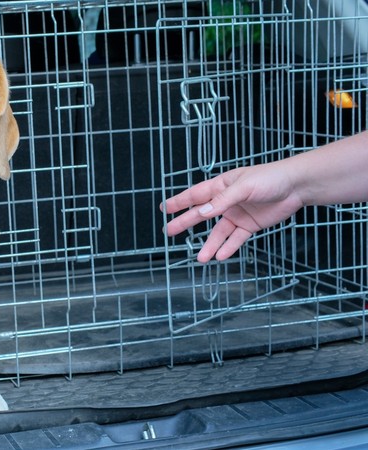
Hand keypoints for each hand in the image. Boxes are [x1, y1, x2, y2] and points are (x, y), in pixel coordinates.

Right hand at [161, 163, 303, 262]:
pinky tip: (221, 256)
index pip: (195, 195)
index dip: (179, 202)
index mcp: (221, 186)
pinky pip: (236, 238)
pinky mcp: (250, 225)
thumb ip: (222, 201)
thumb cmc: (271, 178)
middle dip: (185, 223)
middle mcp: (227, 201)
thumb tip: (201, 213)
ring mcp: (238, 214)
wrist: (297, 186)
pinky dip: (229, 247)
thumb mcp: (244, 187)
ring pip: (218, 232)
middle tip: (169, 232)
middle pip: (201, 214)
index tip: (165, 208)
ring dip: (209, 244)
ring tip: (200, 258)